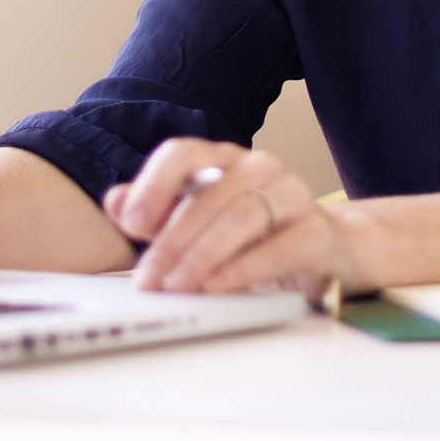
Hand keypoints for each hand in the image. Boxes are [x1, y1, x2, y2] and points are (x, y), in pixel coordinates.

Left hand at [101, 137, 343, 300]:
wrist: (324, 249)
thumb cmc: (251, 236)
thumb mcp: (196, 224)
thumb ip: (154, 212)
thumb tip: (115, 201)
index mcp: (222, 159)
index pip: (182, 153)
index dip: (153, 185)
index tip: (130, 224)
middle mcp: (258, 166)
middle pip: (207, 194)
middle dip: (171, 239)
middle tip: (149, 277)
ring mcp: (292, 193)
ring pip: (241, 215)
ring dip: (203, 255)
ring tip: (178, 285)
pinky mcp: (316, 230)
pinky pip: (279, 247)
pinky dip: (244, 269)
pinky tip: (218, 287)